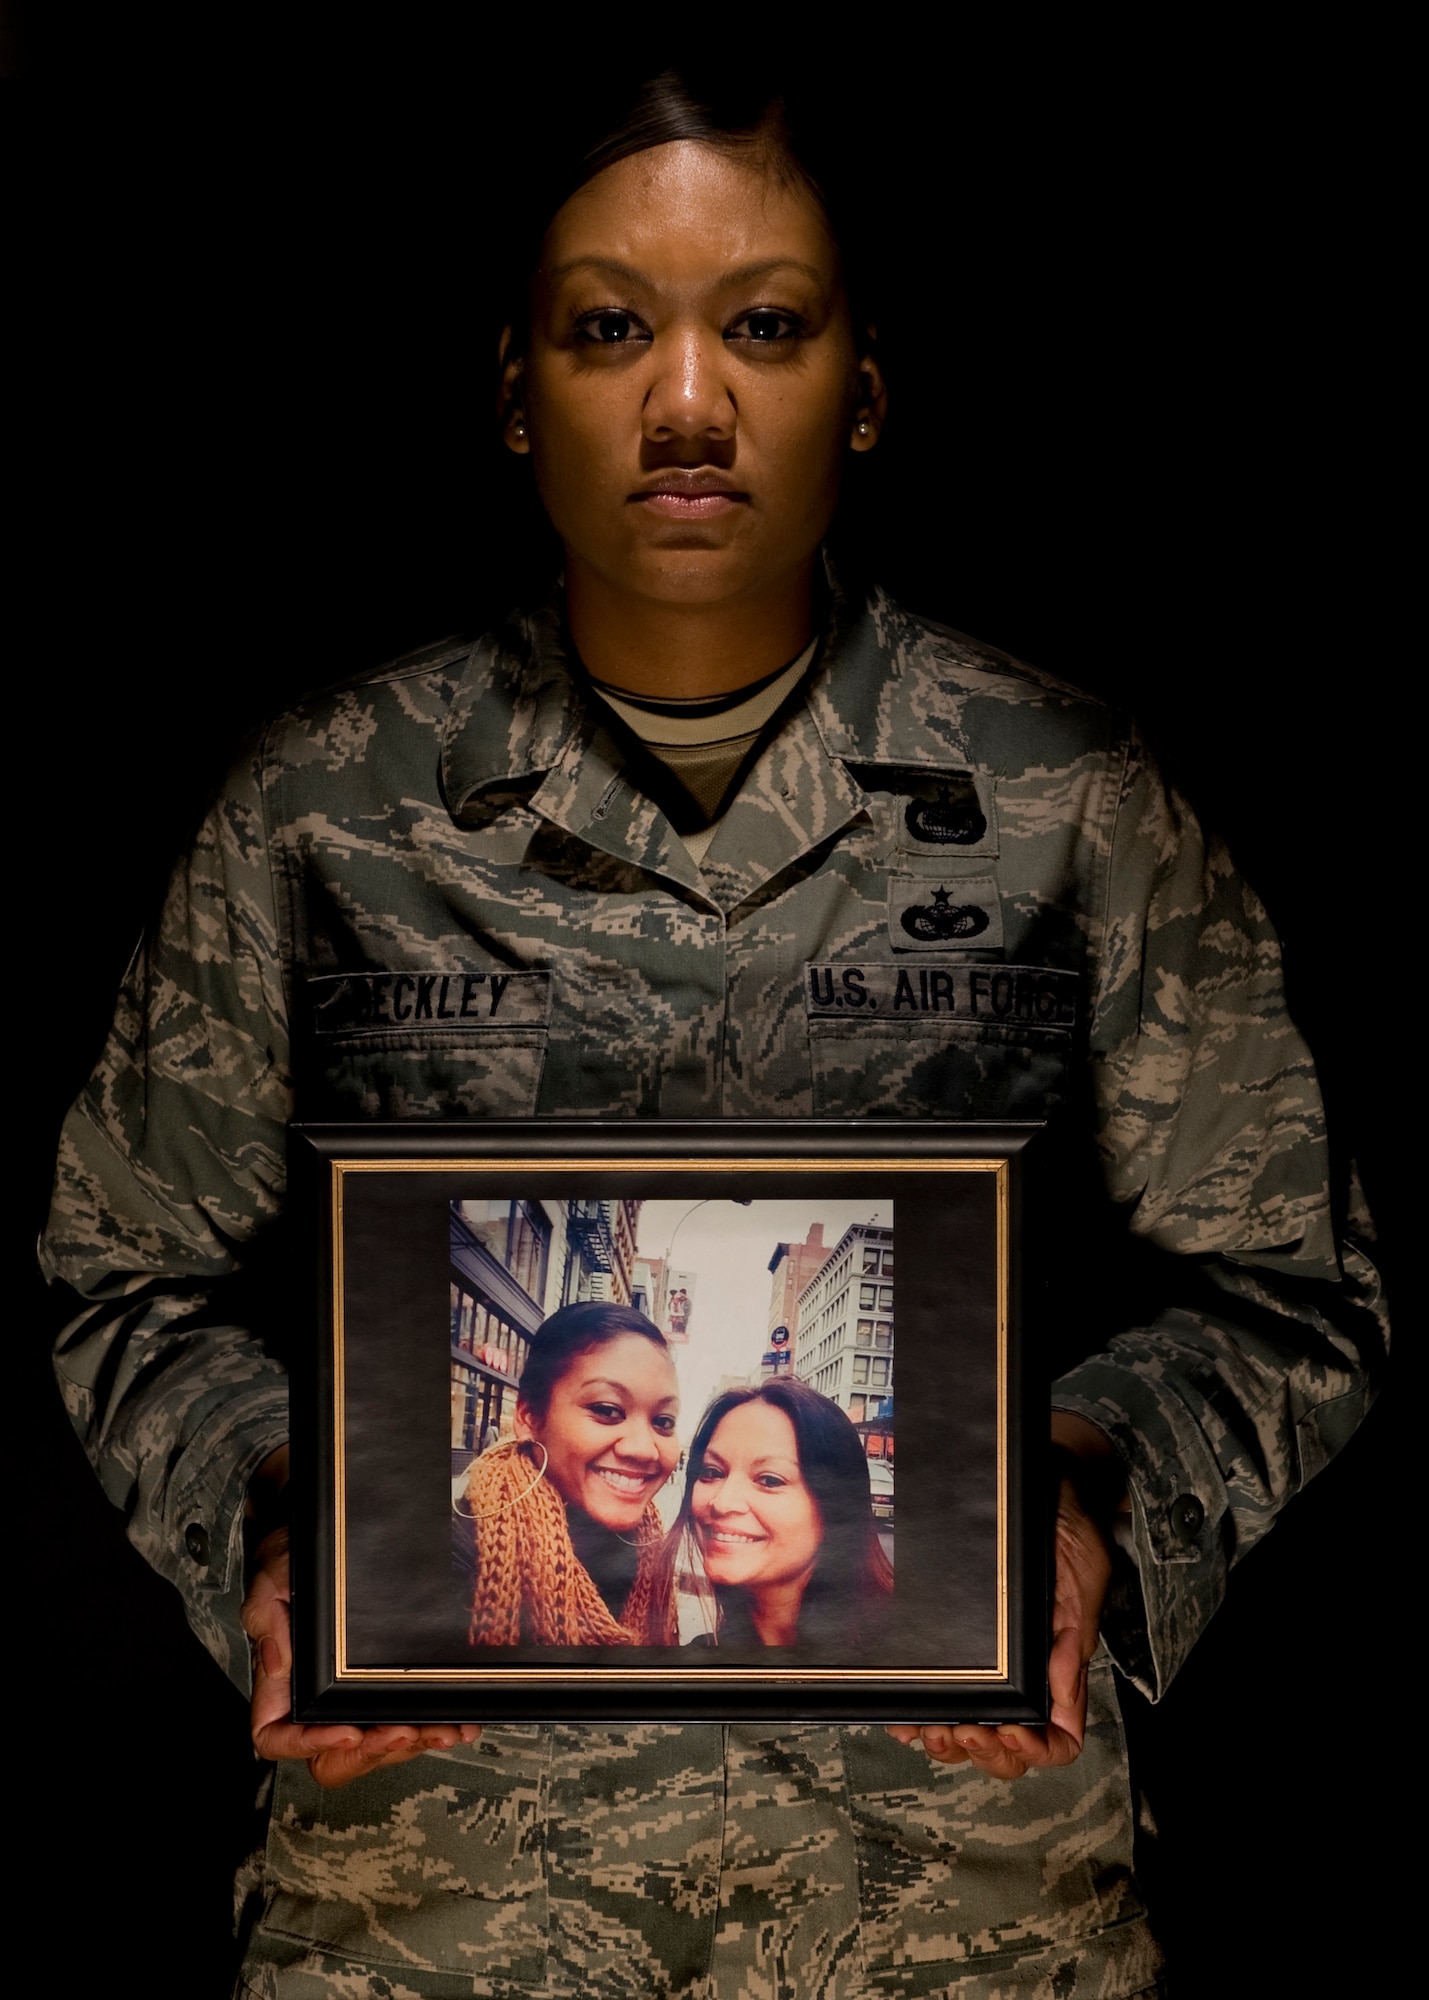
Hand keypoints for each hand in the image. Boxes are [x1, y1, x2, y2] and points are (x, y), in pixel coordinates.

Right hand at [243, 1527, 479, 1788]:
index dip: (309, 1745)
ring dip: (412, 1744)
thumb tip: (278, 1664)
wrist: (332, 1535)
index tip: (348, 1732)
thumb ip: (267, 1617)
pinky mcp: (386, 1686)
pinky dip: (434, 1728)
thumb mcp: (272, 1578)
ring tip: (443, 1729)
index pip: (278, 1737)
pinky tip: (460, 1725)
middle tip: (405, 1730)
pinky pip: (406, 1721)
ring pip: (377, 1745)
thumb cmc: (295, 1560)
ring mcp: (353, 1697)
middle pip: (335, 1756)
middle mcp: (316, 1699)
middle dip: (374, 1752)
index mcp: (282, 1684)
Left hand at [886, 1414, 1116, 1779]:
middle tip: (964, 1726)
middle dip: (984, 1749)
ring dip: (947, 1741)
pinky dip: (917, 1715)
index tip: (1012, 1729)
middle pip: (1006, 1747)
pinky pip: (933, 1694)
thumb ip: (1072, 1631)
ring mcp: (985, 1661)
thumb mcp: (1080, 1570)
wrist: (1036, 1477)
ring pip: (967, 1731)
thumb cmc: (1064, 1524)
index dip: (1037, 1750)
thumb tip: (1058, 1695)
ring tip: (929, 1725)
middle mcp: (1021, 1671)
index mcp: (1059, 1664)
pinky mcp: (950, 1640)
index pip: (1059, 1736)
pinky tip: (902, 1717)